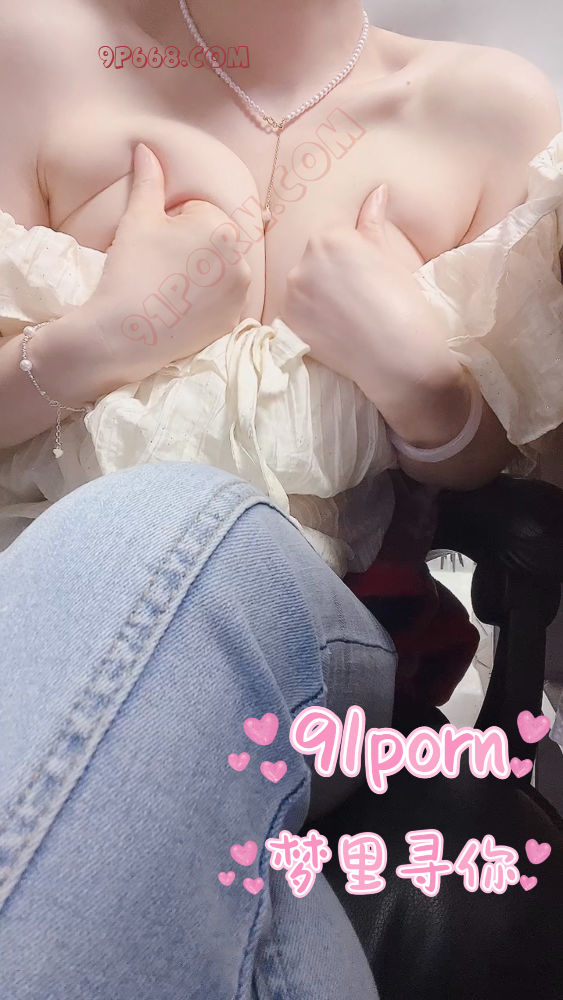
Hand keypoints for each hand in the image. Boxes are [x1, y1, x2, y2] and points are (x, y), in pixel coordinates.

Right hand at [81, 142, 251, 384]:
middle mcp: (241, 261)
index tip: (156, 244)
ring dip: (201, 274)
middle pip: (213, 242)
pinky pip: (220, 302)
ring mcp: (240, 296)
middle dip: (191, 247)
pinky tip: (180, 308)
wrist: (126, 332)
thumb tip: (145, 147)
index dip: (172, 224)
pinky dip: (204, 302)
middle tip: (161, 266)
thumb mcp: (138, 218)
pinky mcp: (232, 322)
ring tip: (169, 287)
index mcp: (223, 228)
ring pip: (219, 271)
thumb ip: (148, 180)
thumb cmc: (132, 269)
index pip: (198, 212)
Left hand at [279, 184, 460, 417]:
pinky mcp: (288, 323)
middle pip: (314, 261)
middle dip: (332, 275)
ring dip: (319, 297)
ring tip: (348, 316)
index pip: (334, 238)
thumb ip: (373, 223)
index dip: (354, 260)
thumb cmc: (405, 306)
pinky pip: (296, 313)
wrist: (401, 358)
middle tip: (360, 299)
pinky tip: (335, 330)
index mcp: (330, 237)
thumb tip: (378, 190)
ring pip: (304, 287)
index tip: (370, 279)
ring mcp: (293, 294)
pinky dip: (311, 320)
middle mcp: (304, 261)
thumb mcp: (390, 258)